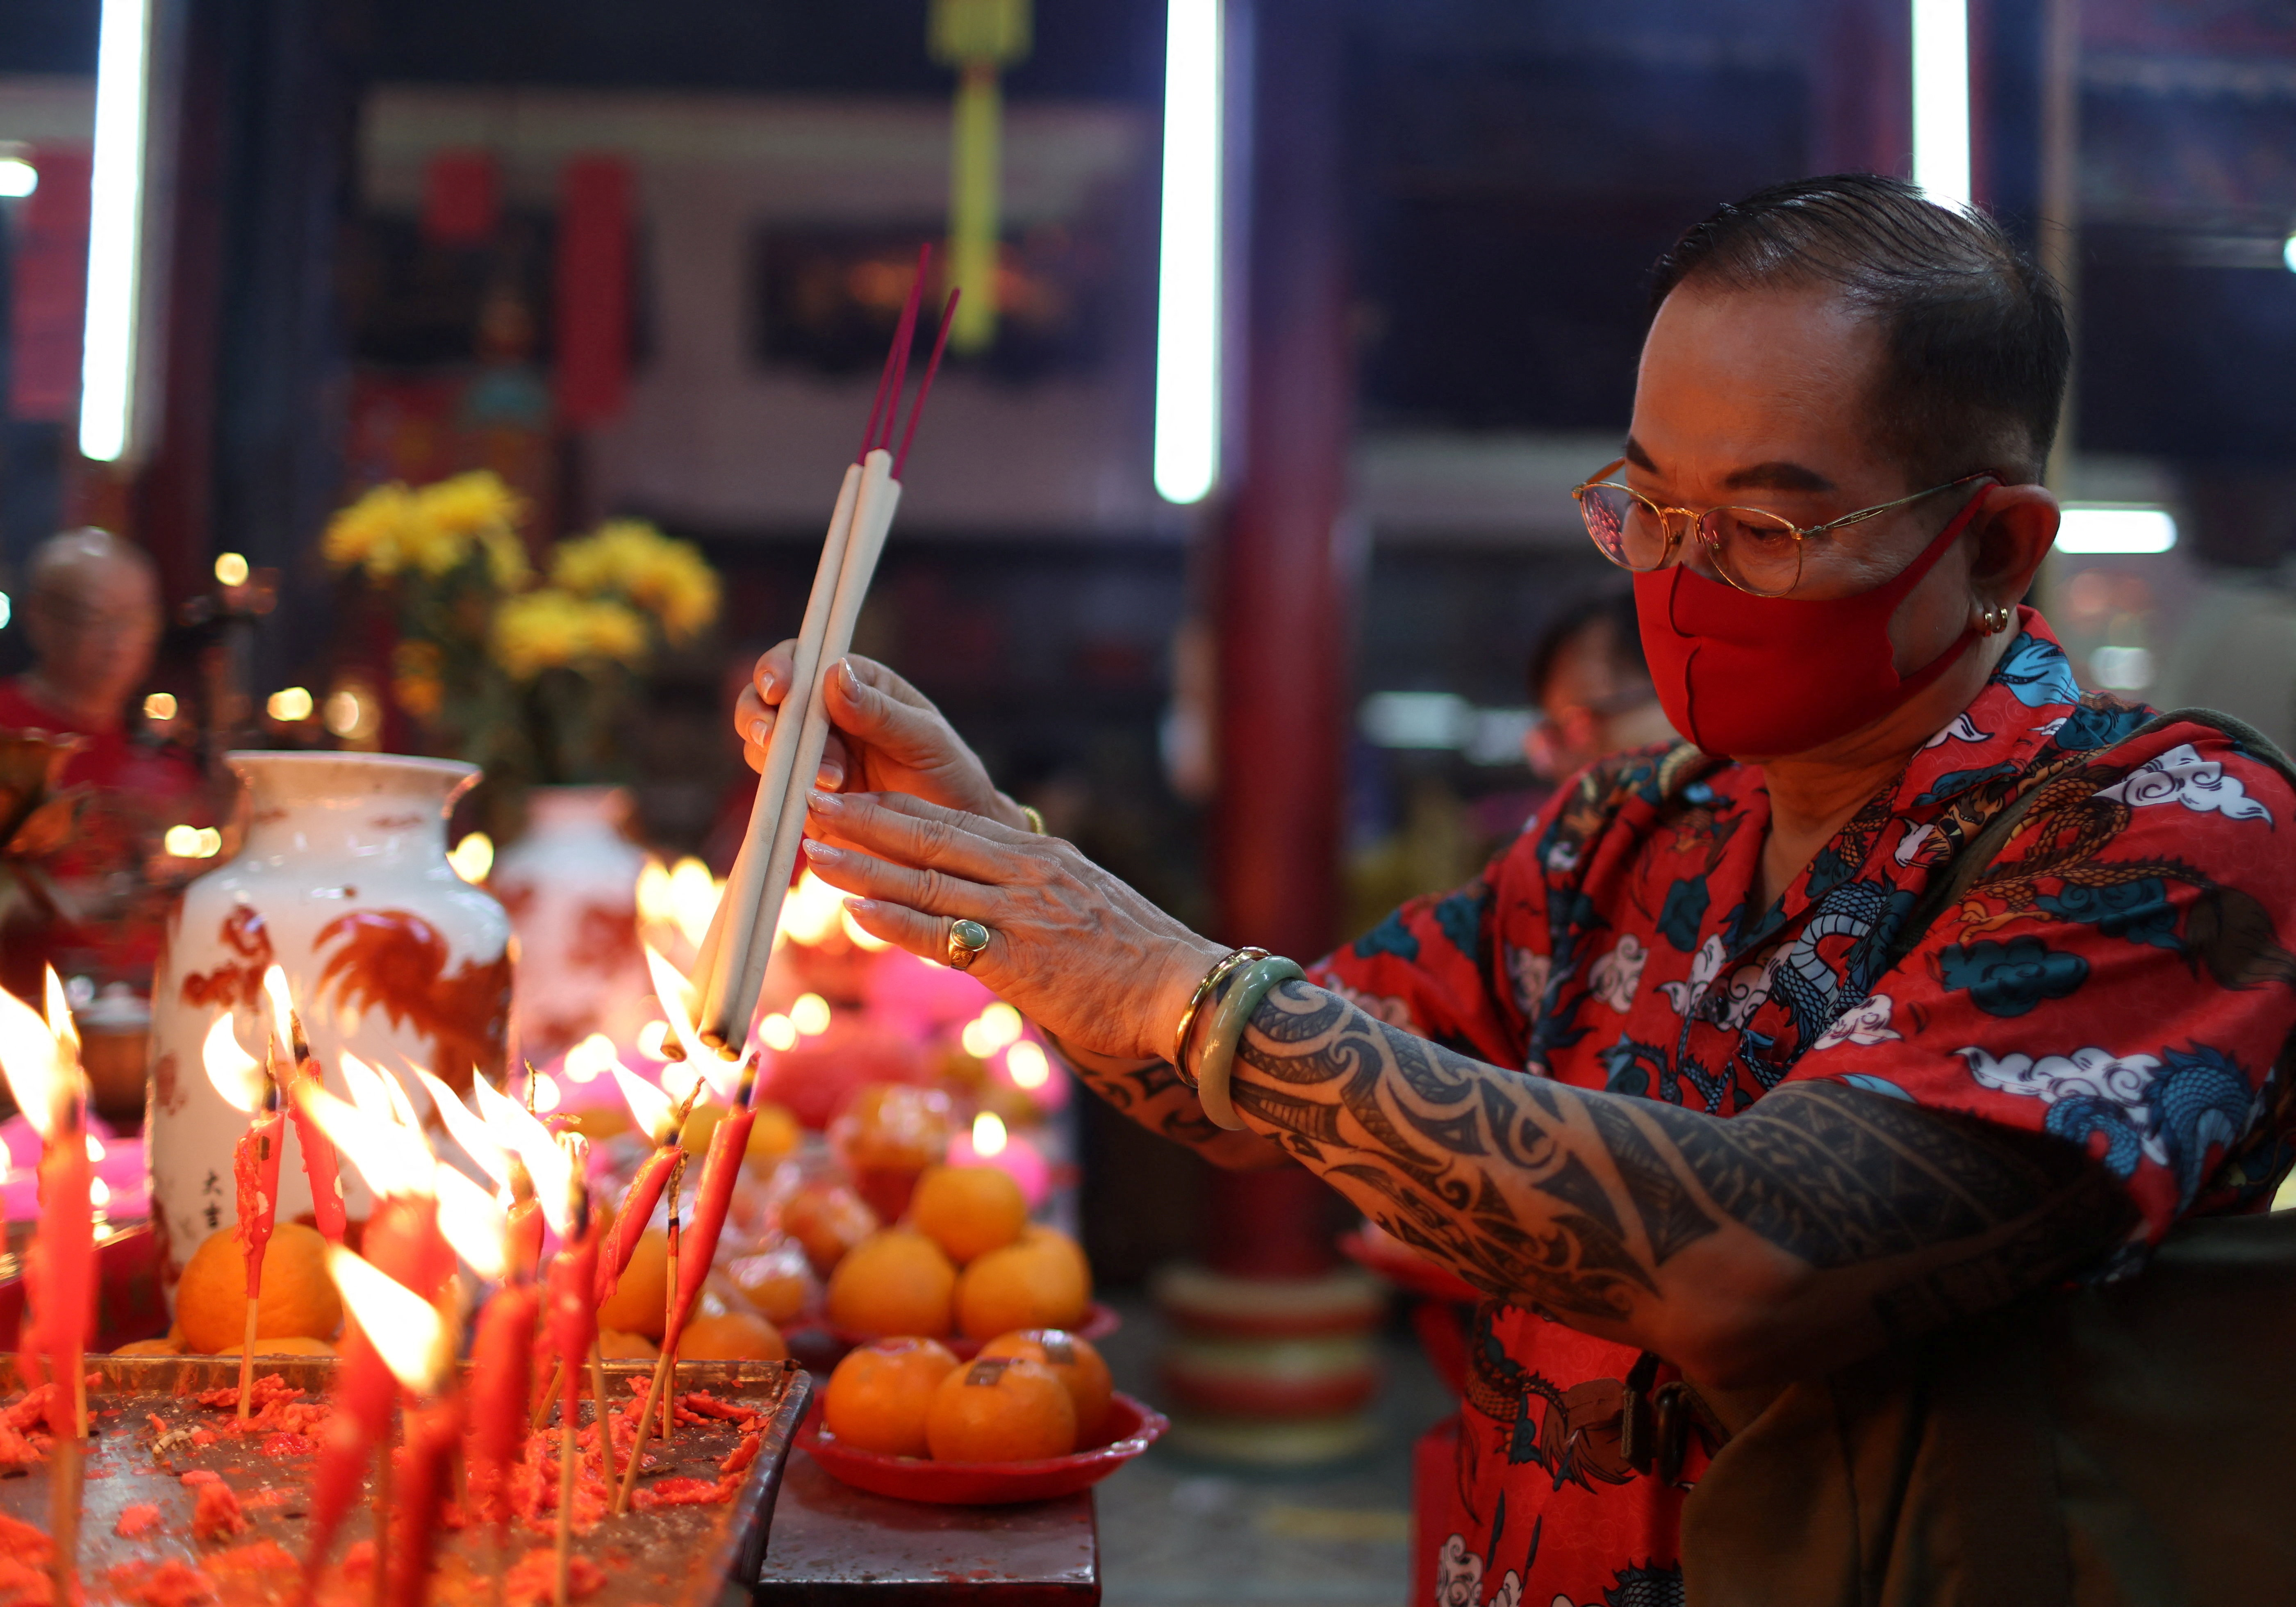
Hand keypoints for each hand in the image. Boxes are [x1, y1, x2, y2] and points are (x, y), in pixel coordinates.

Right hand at [732, 647, 1027, 828]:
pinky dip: (781, 794)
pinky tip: (811, 803)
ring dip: (778, 760)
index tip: (779, 688)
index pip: (803, 661)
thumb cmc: (948, 775)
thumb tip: (835, 673)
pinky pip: (774, 791)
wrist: (951, 841)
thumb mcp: (925, 739)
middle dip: (758, 715)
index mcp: (856, 686)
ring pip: (763, 747)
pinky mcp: (804, 797)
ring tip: (832, 780)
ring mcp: (811, 758)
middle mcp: (826, 717)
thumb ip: (880, 711)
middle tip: (770, 737)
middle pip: (766, 701)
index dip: (780, 668)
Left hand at [797, 789, 1226, 1062]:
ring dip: (863, 866)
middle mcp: (1024, 874)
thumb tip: (989, 891)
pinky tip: (855, 912)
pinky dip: (897, 923)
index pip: (950, 821)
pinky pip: (946, 938)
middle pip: (928, 838)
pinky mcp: (1019, 962)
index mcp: (1037, 856)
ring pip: (927, 881)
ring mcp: (1020, 915)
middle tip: (808, 805)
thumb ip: (1031, 892)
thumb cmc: (1133, 956)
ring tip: (813, 852)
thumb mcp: (1079, 901)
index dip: (891, 808)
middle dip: (863, 820)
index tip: (846, 797)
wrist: (1181, 991)